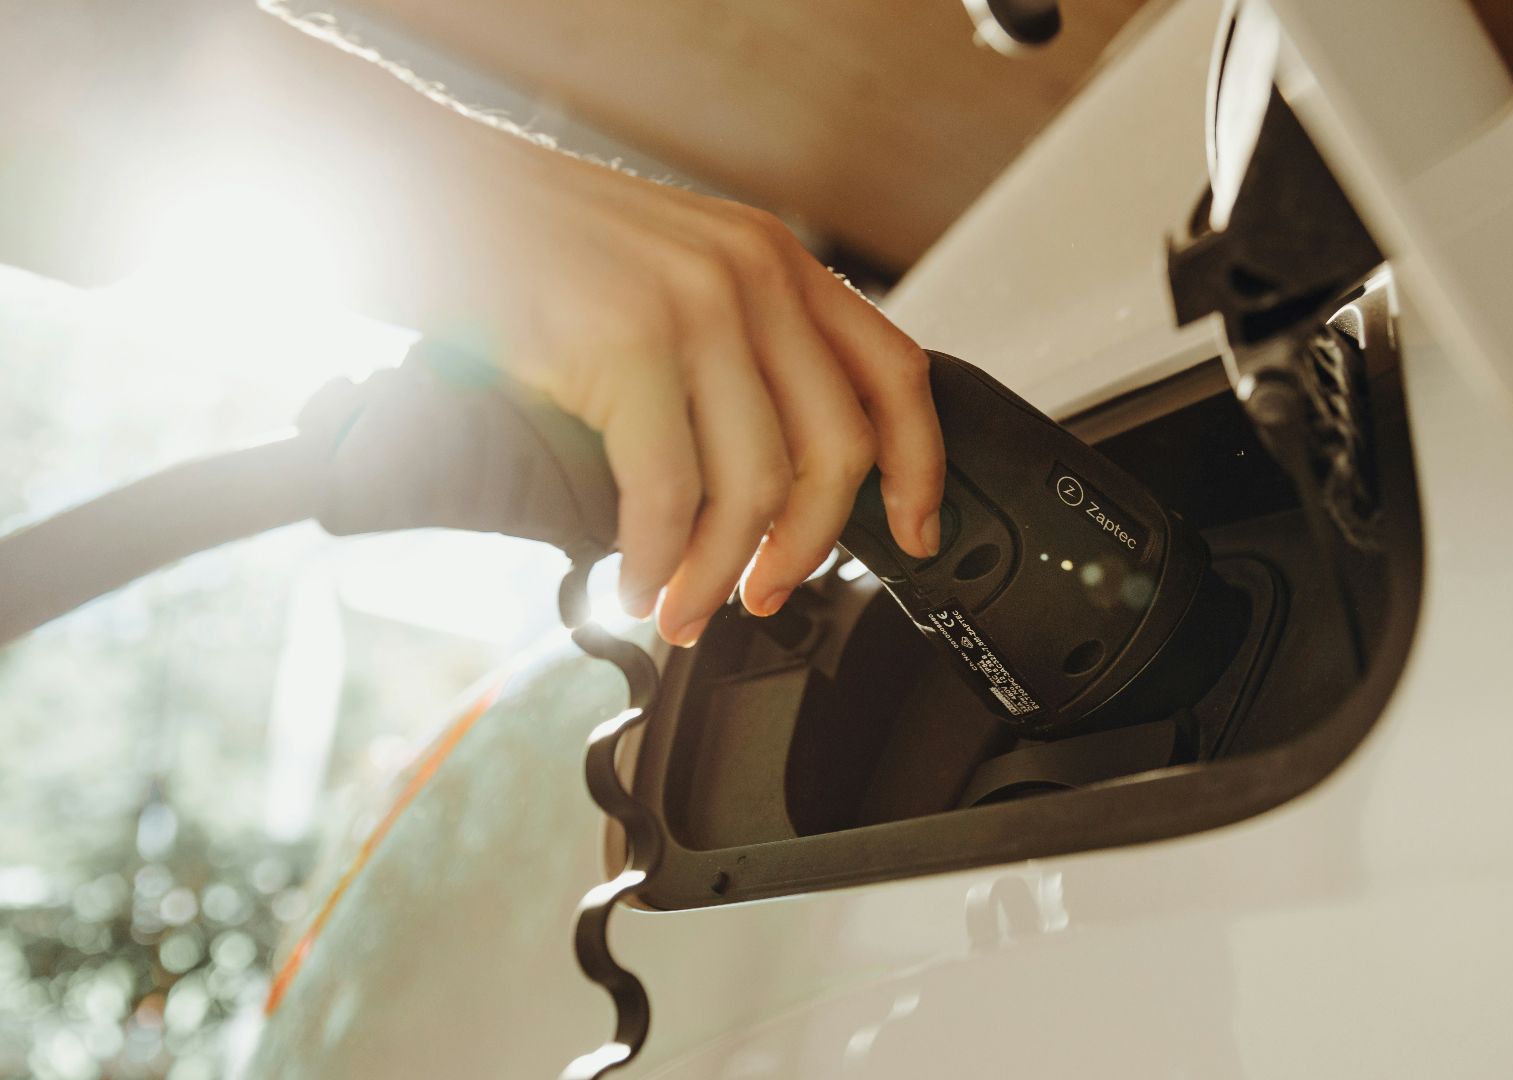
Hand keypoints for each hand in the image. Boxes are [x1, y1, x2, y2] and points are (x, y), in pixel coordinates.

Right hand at [446, 142, 944, 645]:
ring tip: (684, 607)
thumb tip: (769, 473)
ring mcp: (692, 306)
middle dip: (808, 547)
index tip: (914, 534)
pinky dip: (657, 560)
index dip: (919, 467)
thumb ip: (734, 345)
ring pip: (755, 485)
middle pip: (835, 450)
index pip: (894, 372)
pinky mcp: (623, 343)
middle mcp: (751, 277)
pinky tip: (636, 583)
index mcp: (775, 261)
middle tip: (766, 593)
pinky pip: (668, 491)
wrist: (420, 188)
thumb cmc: (528, 243)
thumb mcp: (669, 271)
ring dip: (720, 572)